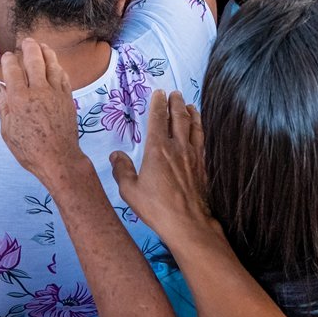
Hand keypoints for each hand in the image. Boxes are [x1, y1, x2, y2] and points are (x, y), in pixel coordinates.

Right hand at [0, 39, 83, 184]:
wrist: (58, 159)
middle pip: (34, 59)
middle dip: (28, 47)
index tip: (7, 56)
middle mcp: (38, 91)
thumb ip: (3, 106)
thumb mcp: (7, 131)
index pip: (12, 70)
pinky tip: (55, 64)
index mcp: (19, 99)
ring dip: (46, 51)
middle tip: (26, 42)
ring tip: (41, 45)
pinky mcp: (67, 97)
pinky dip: (58, 66)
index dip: (8, 60)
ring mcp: (55, 93)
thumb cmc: (29, 149)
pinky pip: (63, 75)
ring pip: (51, 64)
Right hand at [111, 90, 212, 241]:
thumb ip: (122, 170)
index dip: (158, 103)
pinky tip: (199, 129)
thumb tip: (116, 155)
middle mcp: (177, 147)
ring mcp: (192, 156)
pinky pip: (202, 140)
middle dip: (176, 103)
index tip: (159, 93)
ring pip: (193, 126)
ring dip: (191, 113)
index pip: (157, 119)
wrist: (188, 223)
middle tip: (175, 93)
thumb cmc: (157, 208)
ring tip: (189, 105)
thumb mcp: (130, 191)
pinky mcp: (202, 165)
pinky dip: (200, 128)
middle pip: (178, 117)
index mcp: (157, 149)